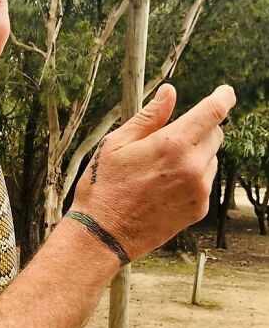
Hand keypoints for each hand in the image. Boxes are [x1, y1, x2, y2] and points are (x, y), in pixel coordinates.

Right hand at [71, 83, 235, 261]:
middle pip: (216, 134)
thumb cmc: (103, 187)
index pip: (214, 112)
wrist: (103, 235)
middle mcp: (193, 166)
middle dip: (199, 129)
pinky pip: (204, 183)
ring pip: (211, 159)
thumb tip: (169, 92)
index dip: (223, 97)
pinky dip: (192, 178)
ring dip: (196, 155)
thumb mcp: (116, 144)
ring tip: (160, 170)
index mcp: (173, 144)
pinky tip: (163, 188)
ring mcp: (199, 190)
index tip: (225, 92)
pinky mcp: (199, 209)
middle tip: (168, 140)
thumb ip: (149, 117)